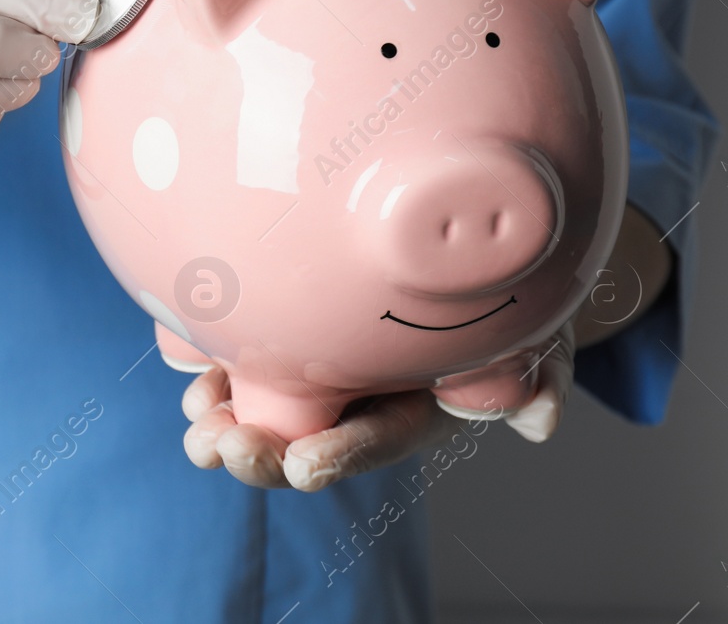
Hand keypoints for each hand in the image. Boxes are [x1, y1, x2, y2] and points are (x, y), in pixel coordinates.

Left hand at [181, 322, 575, 491]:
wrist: (473, 262)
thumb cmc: (513, 304)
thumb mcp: (540, 332)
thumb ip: (541, 372)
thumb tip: (541, 422)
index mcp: (417, 406)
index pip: (378, 437)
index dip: (343, 454)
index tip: (305, 466)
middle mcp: (363, 396)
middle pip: (307, 437)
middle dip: (264, 452)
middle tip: (224, 447)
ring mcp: (323, 367)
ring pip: (265, 407)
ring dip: (225, 423)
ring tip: (197, 429)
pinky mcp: (290, 334)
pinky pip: (244, 359)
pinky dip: (213, 368)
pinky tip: (186, 370)